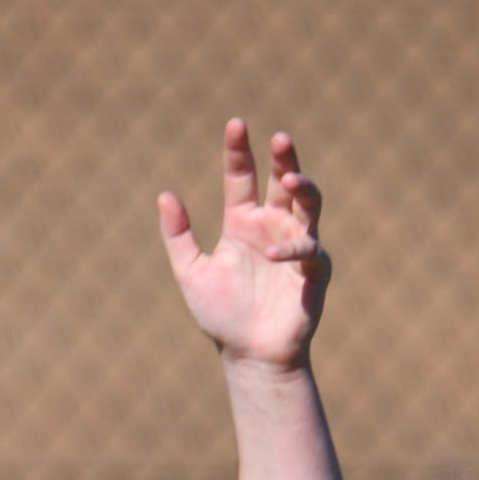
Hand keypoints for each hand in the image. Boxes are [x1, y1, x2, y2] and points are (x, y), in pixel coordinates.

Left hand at [160, 119, 328, 368]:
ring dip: (304, 188)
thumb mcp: (191, 272)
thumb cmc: (221, 316)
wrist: (248, 355)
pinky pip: (309, 250)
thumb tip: (165, 194)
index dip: (238, 151)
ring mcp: (294, 246)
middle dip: (284, 158)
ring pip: (308, 205)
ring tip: (291, 178)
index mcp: (242, 222)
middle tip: (280, 138)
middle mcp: (271, 227)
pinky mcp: (313, 271)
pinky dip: (293, 248)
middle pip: (282, 181)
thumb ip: (178, 235)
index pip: (242, 177)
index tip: (236, 124)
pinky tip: (271, 253)